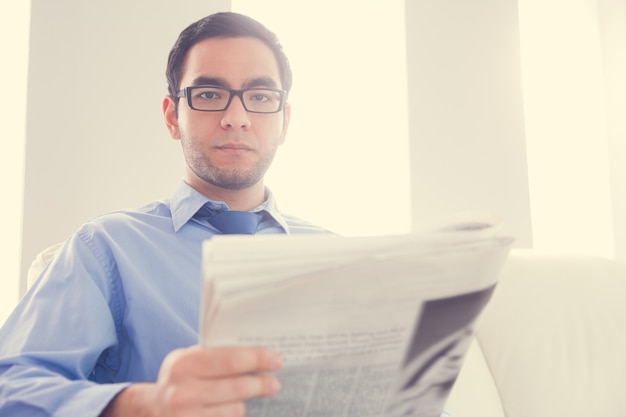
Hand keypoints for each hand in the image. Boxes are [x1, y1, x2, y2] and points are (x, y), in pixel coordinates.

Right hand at [101, 345, 282, 416]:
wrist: (150, 410)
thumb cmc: (179, 380)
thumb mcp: (188, 360)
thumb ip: (216, 355)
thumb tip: (258, 353)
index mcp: (184, 364)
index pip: (230, 359)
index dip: (257, 359)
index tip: (276, 359)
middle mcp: (182, 392)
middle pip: (237, 388)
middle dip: (261, 384)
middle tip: (275, 383)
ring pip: (234, 410)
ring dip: (244, 404)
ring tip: (246, 397)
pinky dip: (232, 415)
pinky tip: (232, 409)